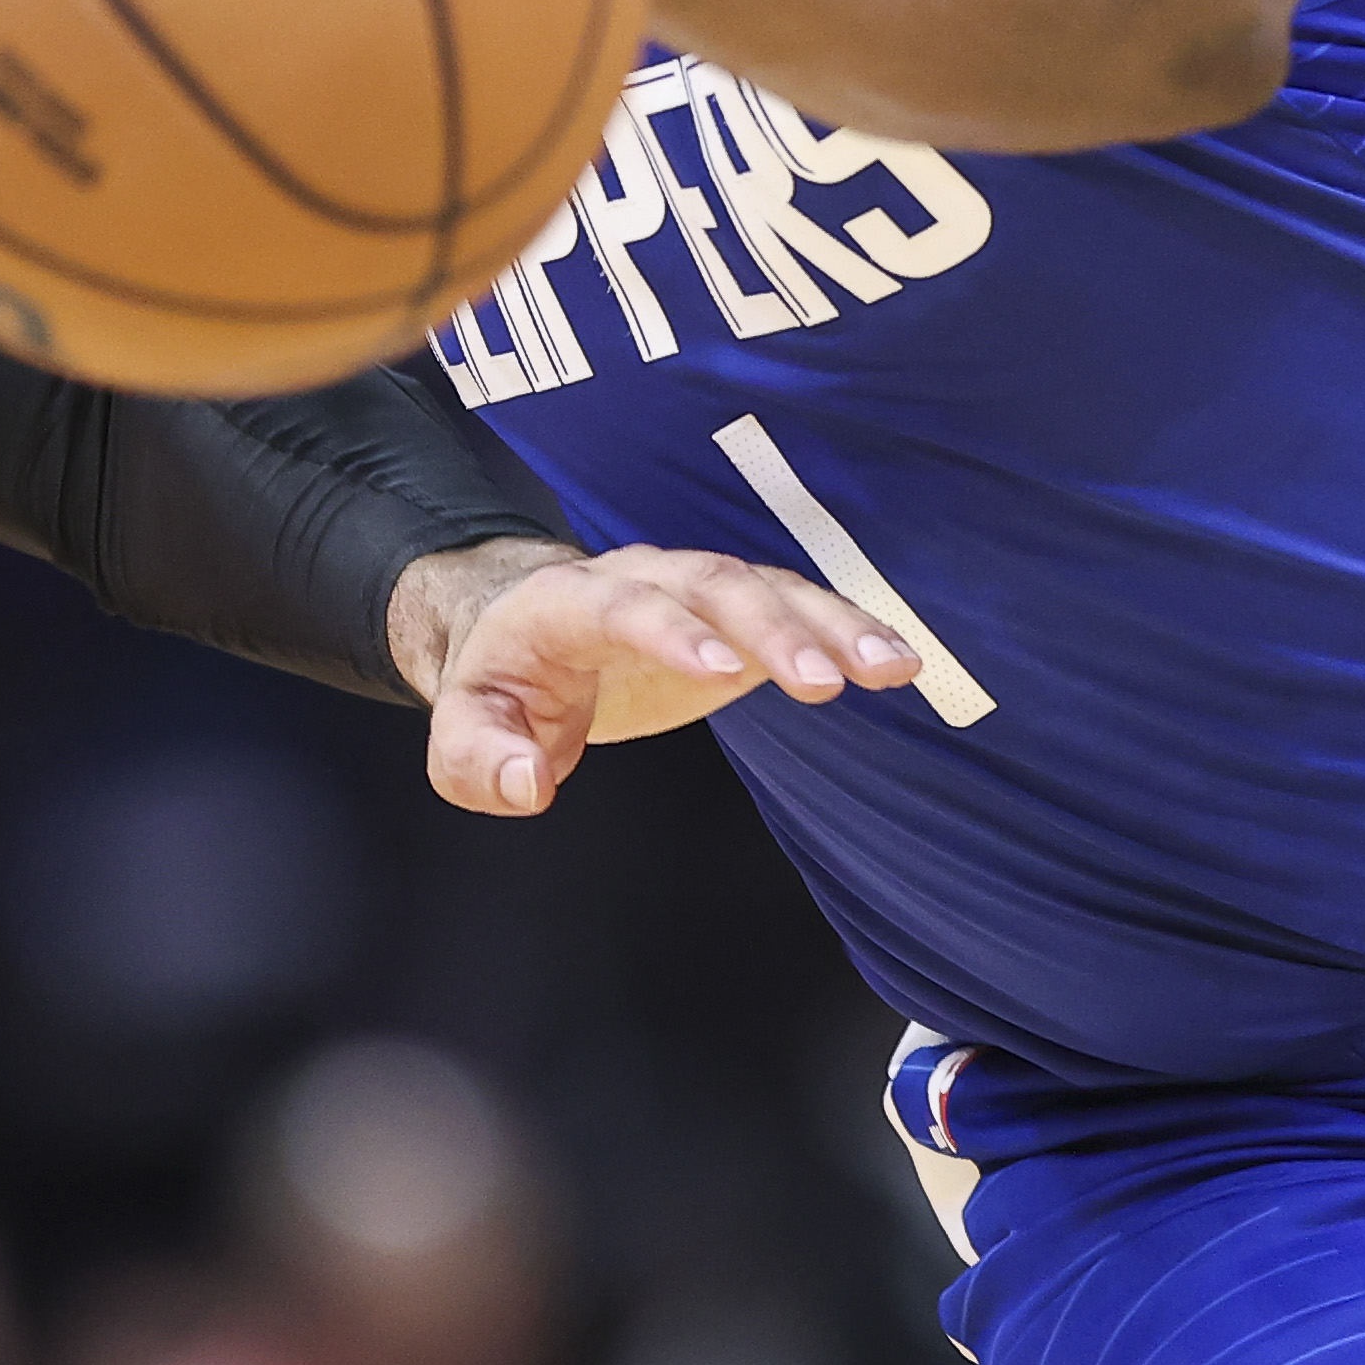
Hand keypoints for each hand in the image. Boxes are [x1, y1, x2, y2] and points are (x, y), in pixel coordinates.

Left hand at [386, 538, 921, 817]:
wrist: (517, 626)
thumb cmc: (495, 684)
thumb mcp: (464, 734)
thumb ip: (481, 762)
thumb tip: (528, 785)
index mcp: (566, 603)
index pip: (621, 604)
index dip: (669, 630)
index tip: (719, 670)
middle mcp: (639, 580)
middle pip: (710, 585)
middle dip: (770, 627)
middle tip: (826, 683)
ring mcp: (691, 591)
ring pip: (765, 588)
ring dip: (830, 624)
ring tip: (893, 668)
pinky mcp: (733, 615)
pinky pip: (795, 609)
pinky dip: (847, 630)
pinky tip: (900, 663)